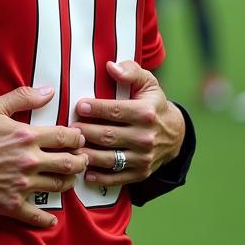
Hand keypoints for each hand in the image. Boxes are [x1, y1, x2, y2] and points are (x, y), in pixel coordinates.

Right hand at [0, 86, 87, 228]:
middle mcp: (30, 162)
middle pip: (69, 164)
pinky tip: (50, 219)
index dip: (76, 138)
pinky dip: (46, 219)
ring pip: (59, 186)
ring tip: (69, 180)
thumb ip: (21, 98)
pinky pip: (37, 216)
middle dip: (80, 161)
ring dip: (68, 183)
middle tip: (81, 160)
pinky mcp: (12, 204)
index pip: (64, 137)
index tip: (78, 139)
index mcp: (26, 137)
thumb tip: (48, 92)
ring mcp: (23, 185)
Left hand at [75, 60, 183, 187]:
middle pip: (108, 136)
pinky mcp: (141, 173)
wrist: (176, 134)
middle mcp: (146, 137)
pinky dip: (100, 177)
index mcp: (146, 113)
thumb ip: (131, 72)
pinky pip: (117, 177)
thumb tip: (111, 66)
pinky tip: (84, 171)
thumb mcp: (147, 83)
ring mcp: (143, 157)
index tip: (79, 106)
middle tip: (68, 127)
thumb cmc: (153, 104)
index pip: (116, 111)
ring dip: (87, 154)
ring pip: (109, 158)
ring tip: (70, 148)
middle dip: (85, 132)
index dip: (95, 109)